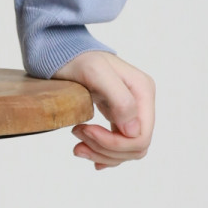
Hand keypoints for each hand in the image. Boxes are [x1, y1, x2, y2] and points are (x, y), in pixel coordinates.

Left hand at [53, 49, 155, 169]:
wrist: (64, 53)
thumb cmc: (79, 59)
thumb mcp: (97, 72)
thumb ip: (120, 99)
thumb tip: (134, 130)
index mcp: (143, 91)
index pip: (141, 137)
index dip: (115, 143)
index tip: (86, 131)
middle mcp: (142, 103)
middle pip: (135, 147)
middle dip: (105, 149)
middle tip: (77, 135)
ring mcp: (132, 111)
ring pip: (127, 151)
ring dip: (101, 153)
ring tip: (77, 144)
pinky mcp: (119, 118)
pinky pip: (119, 147)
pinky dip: (104, 154)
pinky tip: (88, 152)